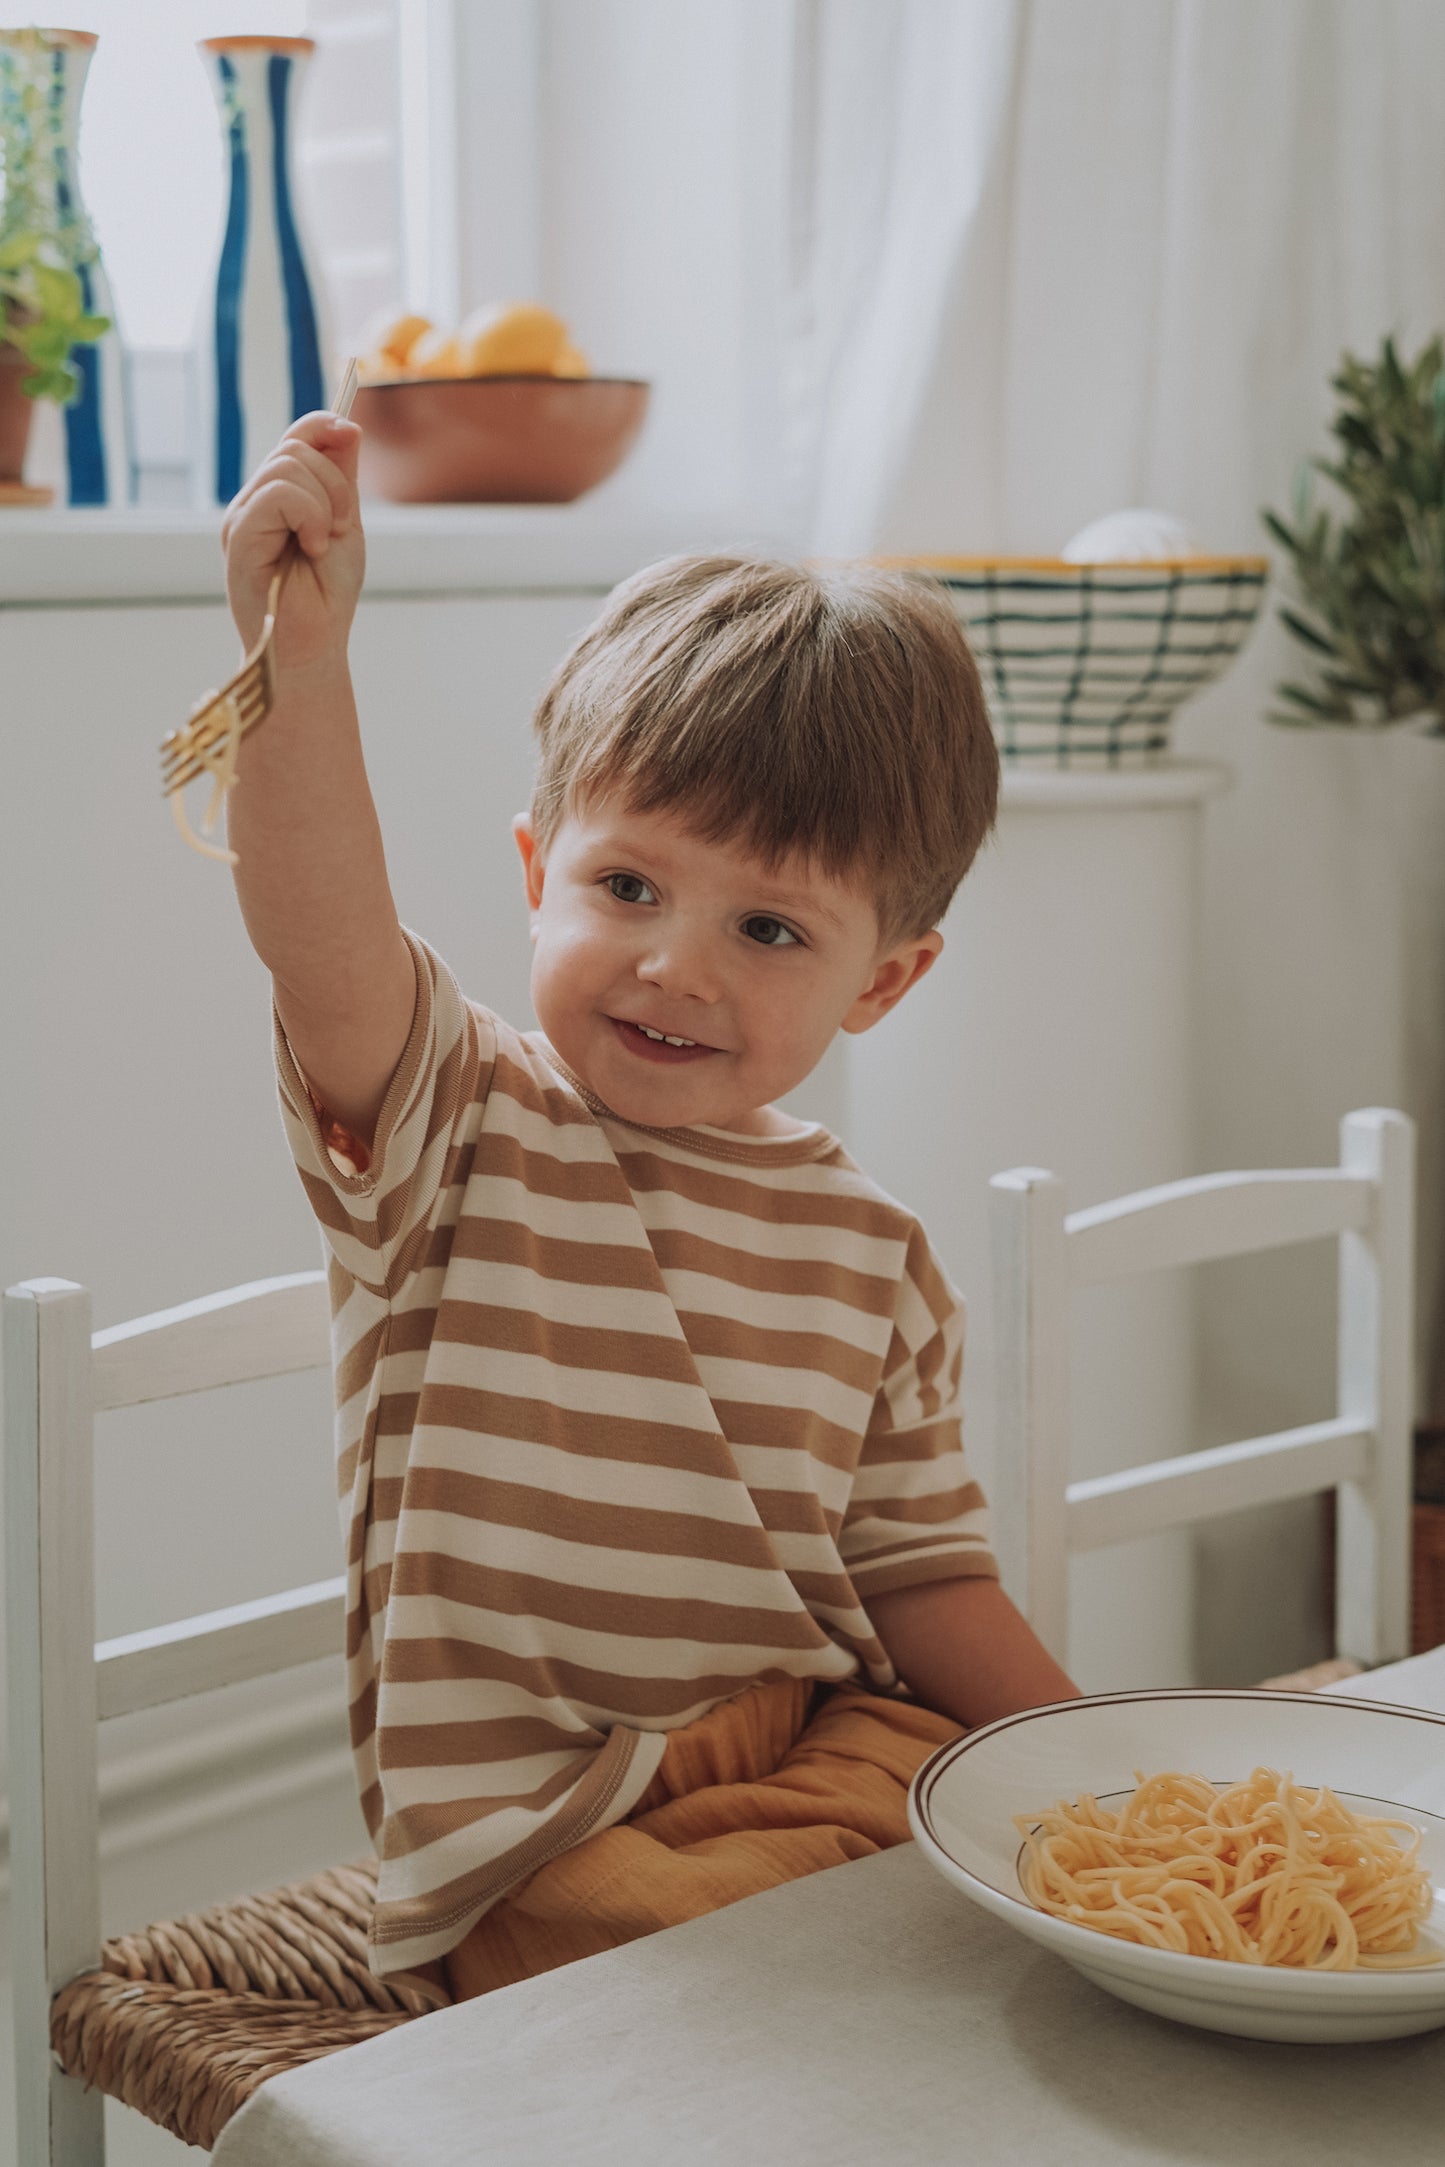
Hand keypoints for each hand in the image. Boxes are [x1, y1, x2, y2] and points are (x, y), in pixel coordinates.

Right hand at [220, 411, 365, 675]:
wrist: (314, 646)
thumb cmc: (327, 595)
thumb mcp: (345, 523)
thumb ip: (341, 477)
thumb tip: (348, 425)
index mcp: (277, 497)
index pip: (294, 438)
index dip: (322, 426)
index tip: (351, 433)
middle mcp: (253, 502)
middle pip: (294, 448)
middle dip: (335, 484)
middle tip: (339, 529)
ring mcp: (241, 518)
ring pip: (287, 467)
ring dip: (324, 504)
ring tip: (323, 544)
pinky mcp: (238, 536)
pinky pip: (278, 495)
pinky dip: (309, 516)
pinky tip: (312, 548)